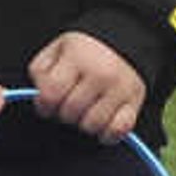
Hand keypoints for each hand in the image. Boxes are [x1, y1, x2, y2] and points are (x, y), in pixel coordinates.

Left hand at [27, 30, 146, 142]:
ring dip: (84, 124)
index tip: (47, 105)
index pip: (50, 95)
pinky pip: (117, 131)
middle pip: (70, 113)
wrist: (122, 41)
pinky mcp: (134, 102)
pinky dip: (107, 133)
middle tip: (69, 104)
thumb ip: (41, 72)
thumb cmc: (84, 51)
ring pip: (91, 126)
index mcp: (78, 57)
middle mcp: (101, 73)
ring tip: (85, 110)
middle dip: (64, 113)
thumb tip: (40, 97)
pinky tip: (102, 123)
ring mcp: (120, 89)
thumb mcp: (56, 51)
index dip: (43, 105)